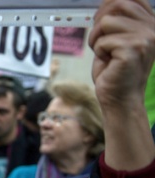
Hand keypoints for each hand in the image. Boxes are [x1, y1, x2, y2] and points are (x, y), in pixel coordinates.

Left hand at [88, 0, 154, 169]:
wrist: (119, 98)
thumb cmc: (114, 70)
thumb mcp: (116, 38)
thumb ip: (115, 18)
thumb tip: (106, 0)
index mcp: (151, 23)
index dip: (110, 5)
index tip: (102, 21)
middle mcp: (153, 28)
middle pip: (118, 4)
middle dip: (100, 22)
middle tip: (100, 41)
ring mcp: (146, 38)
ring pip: (107, 21)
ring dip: (98, 38)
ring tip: (105, 53)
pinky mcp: (133, 49)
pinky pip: (103, 40)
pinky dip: (99, 51)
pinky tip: (109, 63)